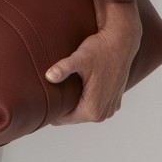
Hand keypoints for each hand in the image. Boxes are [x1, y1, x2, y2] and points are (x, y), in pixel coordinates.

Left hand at [44, 7, 142, 124]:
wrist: (122, 42)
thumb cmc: (101, 50)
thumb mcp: (80, 58)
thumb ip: (63, 68)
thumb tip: (48, 76)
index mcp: (93, 109)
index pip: (64, 119)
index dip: (51, 111)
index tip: (39, 105)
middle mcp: (104, 114)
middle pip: (74, 117)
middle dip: (62, 108)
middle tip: (46, 96)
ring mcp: (111, 108)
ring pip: (85, 112)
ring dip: (74, 105)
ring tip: (59, 93)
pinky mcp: (115, 100)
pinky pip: (96, 106)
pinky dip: (86, 101)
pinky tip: (77, 89)